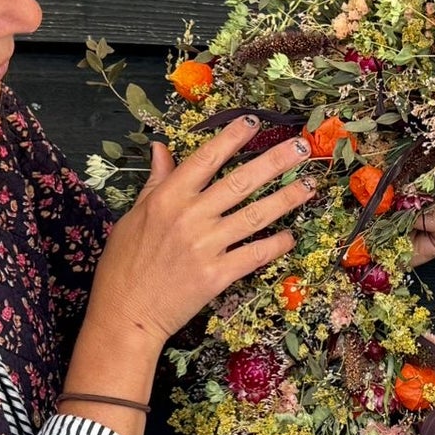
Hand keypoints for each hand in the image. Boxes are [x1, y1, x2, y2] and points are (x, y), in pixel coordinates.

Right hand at [84, 115, 314, 349]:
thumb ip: (155, 182)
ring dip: (286, 198)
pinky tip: (292, 236)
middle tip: (301, 147)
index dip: (231, 138)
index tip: (253, 121)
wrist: (124, 313)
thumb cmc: (124, 266)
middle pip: (240, 181)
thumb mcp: (133, 216)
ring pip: (255, 215)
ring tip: (310, 185)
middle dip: (275, 161)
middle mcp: (190, 217)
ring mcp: (206, 246)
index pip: (205, 159)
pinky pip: (255, 254)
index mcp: (167, 199)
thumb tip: (160, 148)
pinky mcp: (217, 275)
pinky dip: (276, 244)